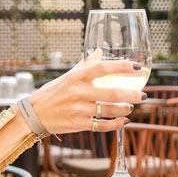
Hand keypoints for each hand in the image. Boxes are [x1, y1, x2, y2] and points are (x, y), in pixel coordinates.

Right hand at [27, 54, 143, 134]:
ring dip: (124, 109)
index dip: (122, 67)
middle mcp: (79, 92)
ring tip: (130, 107)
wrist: (35, 114)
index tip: (137, 67)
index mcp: (77, 77)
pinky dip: (115, 124)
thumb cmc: (53, 92)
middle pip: (112, 93)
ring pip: (109, 110)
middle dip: (131, 95)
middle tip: (143, 95)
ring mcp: (80, 109)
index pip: (103, 68)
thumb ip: (85, 64)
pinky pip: (102, 125)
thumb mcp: (68, 75)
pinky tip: (123, 121)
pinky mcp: (79, 124)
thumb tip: (99, 51)